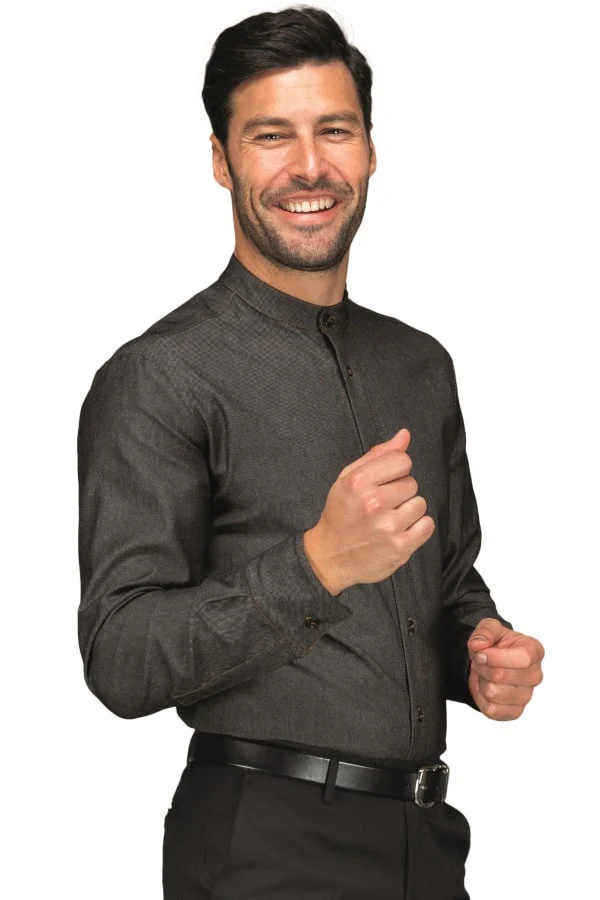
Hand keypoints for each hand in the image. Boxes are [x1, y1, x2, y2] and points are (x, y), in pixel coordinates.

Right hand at [303, 427, 434, 594]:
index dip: (395, 471)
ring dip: (408, 511)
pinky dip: (417, 528)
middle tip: (382, 505)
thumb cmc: (340, 514)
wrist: (330, 557)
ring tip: (389, 519)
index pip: (402, 460)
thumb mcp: (348, 478)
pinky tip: (399, 531)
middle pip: (412, 483)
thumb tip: (404, 435)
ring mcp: (388, 527)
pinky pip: (427, 525)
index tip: (384, 483)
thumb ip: (378, 455)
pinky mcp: (400, 547)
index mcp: (358, 482)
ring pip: (420, 504)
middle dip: (400, 492)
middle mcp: (373, 503)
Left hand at [467, 618, 543, 719]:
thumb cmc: (496, 644)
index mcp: (534, 651)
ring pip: (493, 692)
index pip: (523, 658)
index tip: (481, 653)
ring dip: (481, 681)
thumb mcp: (489, 628)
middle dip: (482, 667)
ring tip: (485, 673)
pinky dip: (481, 698)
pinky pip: (492, 709)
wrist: (490, 662)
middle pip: (501, 675)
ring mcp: (527, 696)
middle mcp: (535, 675)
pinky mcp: (515, 711)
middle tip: (481, 661)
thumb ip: (484, 632)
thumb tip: (478, 645)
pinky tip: (486, 687)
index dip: (496, 657)